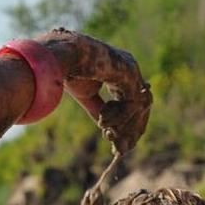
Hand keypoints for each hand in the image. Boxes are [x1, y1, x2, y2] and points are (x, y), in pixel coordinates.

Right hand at [38, 30, 151, 153]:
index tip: (118, 144)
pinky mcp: (129, 74)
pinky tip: (103, 120)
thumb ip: (99, 108)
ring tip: (107, 135)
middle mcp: (130, 69)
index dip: (127, 125)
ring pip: (140, 107)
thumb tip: (106, 127)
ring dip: (125, 127)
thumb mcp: (87, 95)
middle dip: (132, 130)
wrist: (64, 54)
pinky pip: (132, 105)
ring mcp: (132, 70)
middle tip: (122, 150)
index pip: (131, 101)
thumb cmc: (70, 70)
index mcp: (120, 72)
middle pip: (141, 106)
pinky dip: (119, 118)